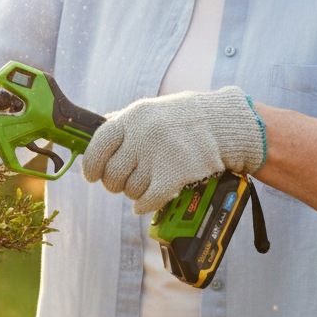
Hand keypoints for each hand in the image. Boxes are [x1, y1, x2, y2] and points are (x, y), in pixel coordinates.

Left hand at [81, 86, 265, 213]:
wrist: (225, 125)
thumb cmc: (185, 119)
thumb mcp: (150, 111)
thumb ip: (124, 123)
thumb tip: (94, 136)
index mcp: (132, 117)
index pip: (97, 145)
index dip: (91, 165)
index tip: (92, 175)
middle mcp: (141, 136)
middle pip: (112, 174)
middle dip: (115, 184)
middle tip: (124, 183)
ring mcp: (157, 156)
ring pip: (129, 189)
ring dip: (135, 193)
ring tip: (148, 184)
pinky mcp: (173, 176)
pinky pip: (146, 201)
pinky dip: (143, 205)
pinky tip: (146, 203)